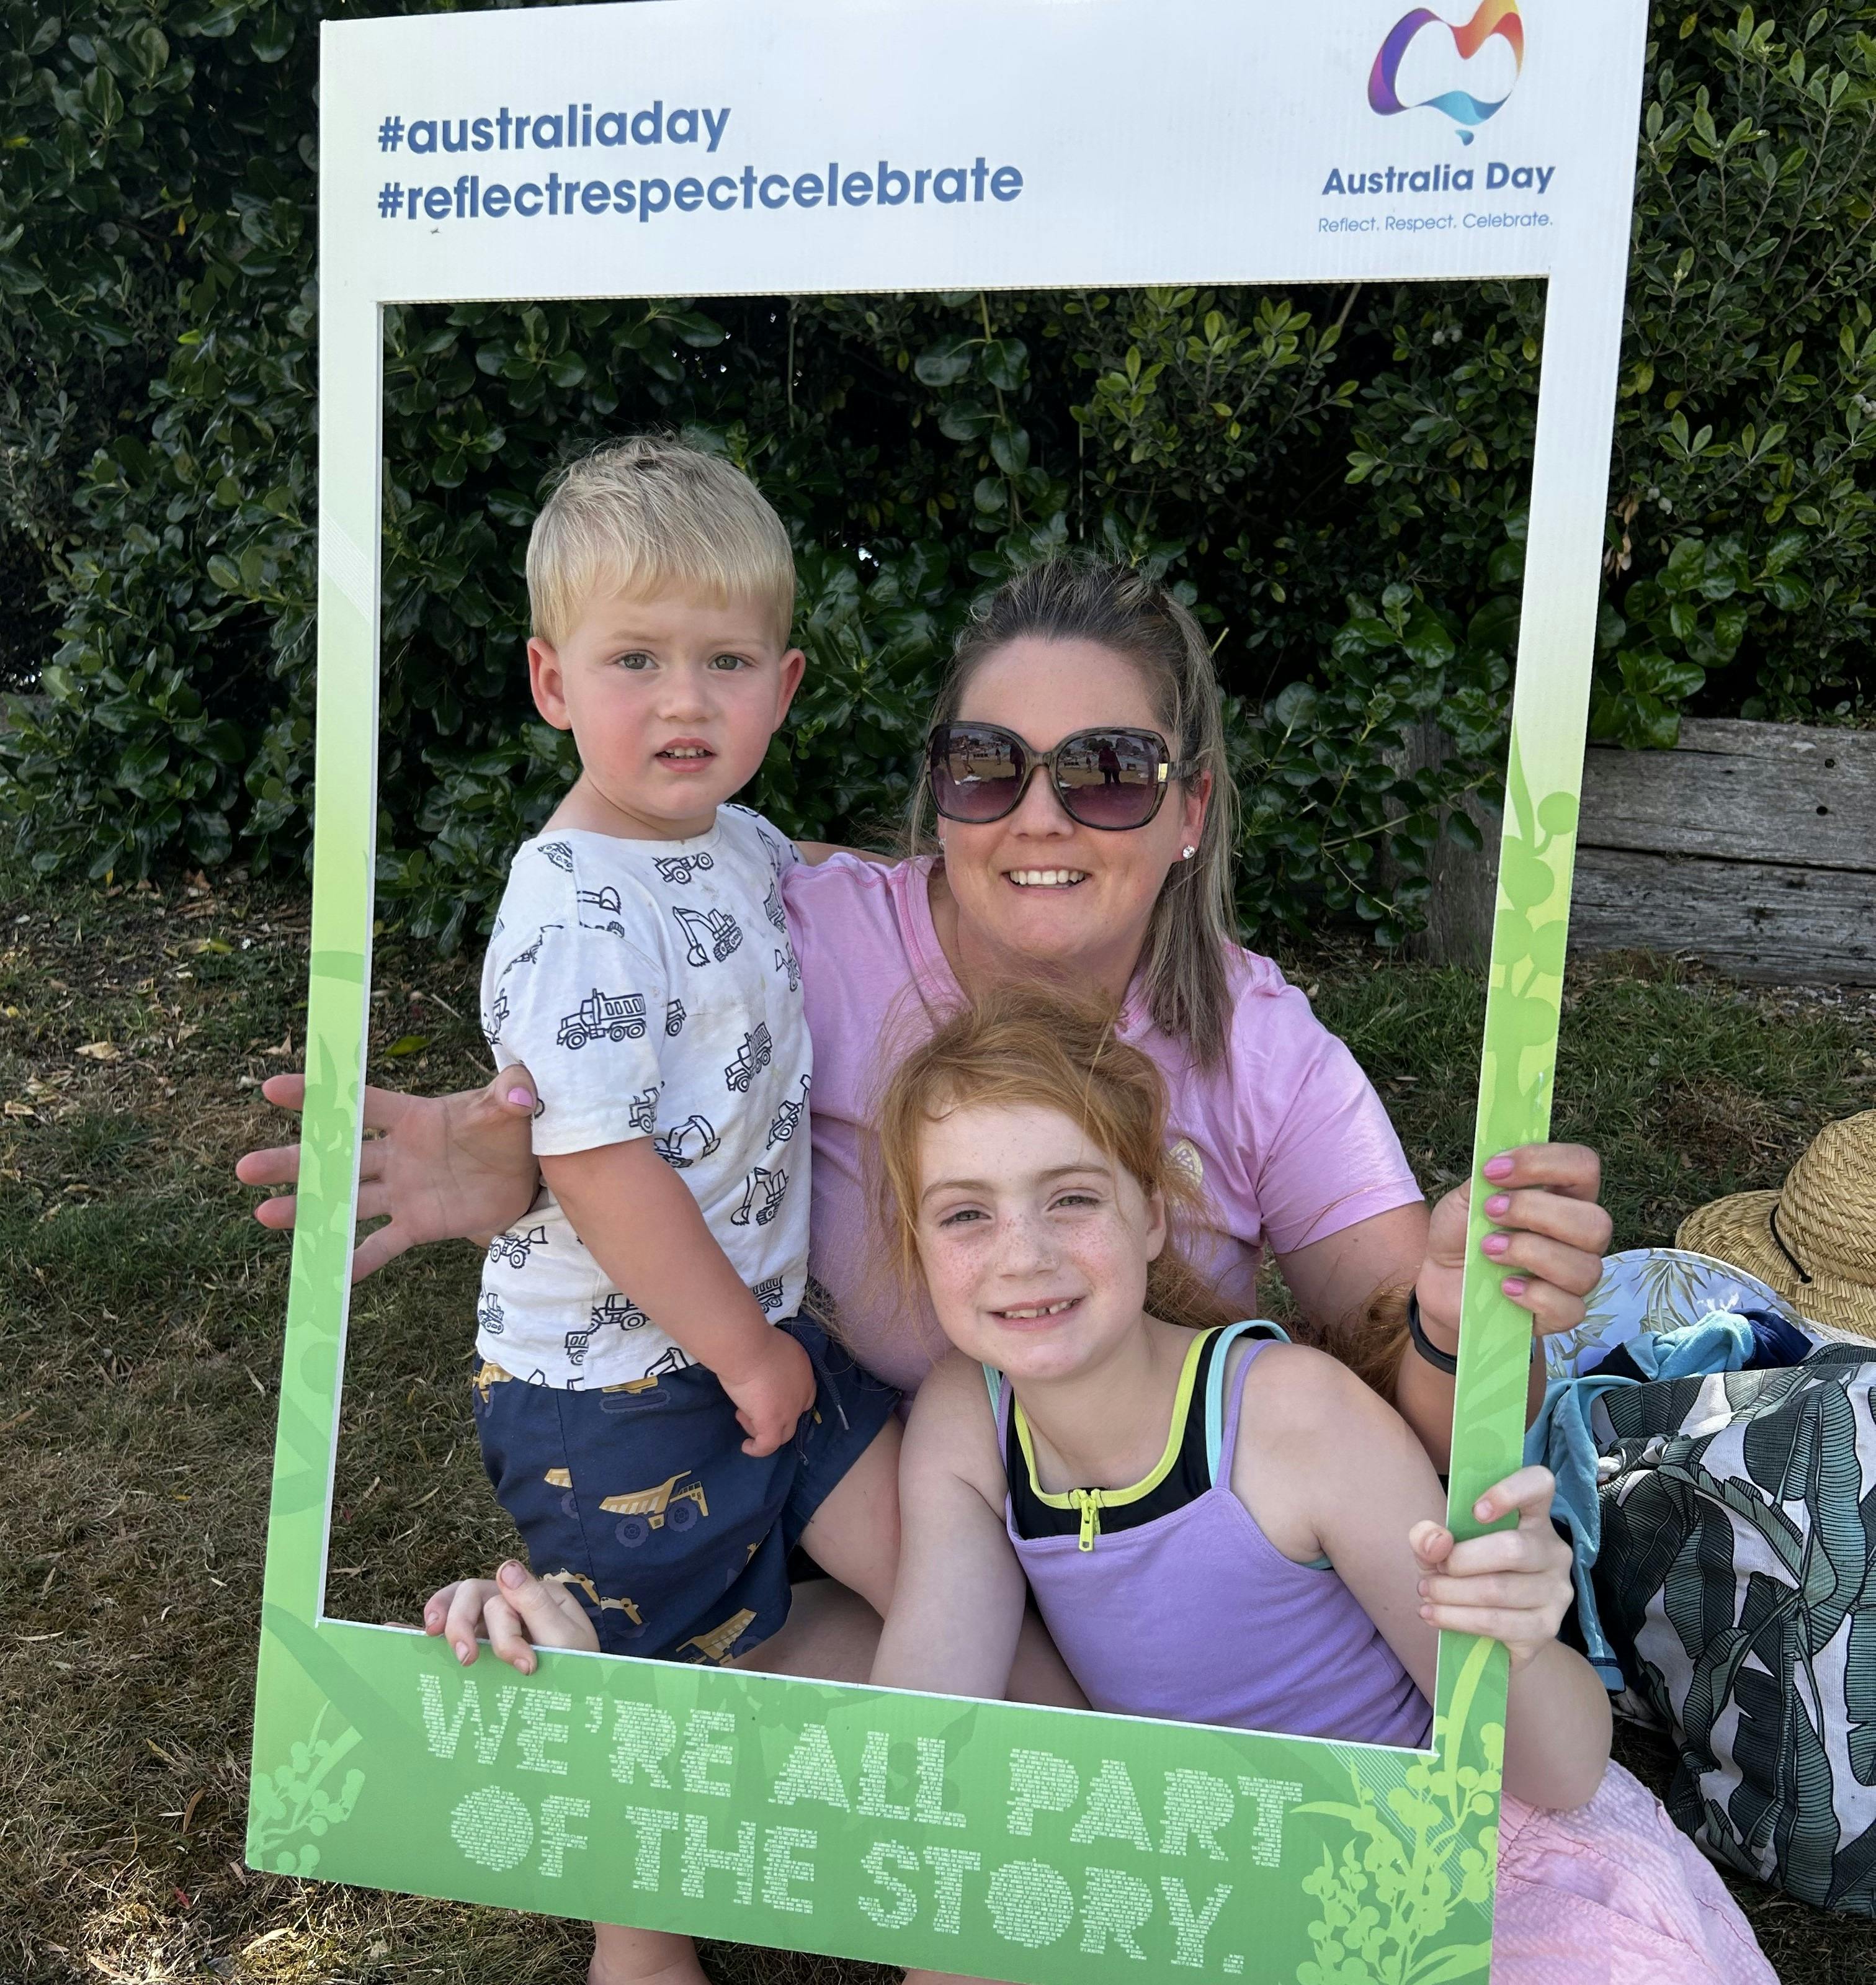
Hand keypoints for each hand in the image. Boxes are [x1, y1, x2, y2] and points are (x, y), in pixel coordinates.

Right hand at [235, 1064, 541, 1279]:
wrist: (526, 1174)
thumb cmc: (511, 1130)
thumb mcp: (515, 1107)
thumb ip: (514, 1092)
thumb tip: (523, 1090)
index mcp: (414, 1118)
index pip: (361, 1102)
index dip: (320, 1095)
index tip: (272, 1089)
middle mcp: (398, 1154)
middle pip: (338, 1156)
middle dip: (292, 1161)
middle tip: (245, 1168)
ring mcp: (403, 1191)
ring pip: (347, 1200)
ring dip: (308, 1208)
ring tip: (264, 1215)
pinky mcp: (418, 1224)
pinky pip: (382, 1244)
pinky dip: (358, 1259)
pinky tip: (328, 1275)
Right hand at [423, 1560, 598, 1672]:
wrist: (581, 1701)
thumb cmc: (579, 1669)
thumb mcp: (567, 1639)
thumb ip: (536, 1604)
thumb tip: (505, 1566)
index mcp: (538, 1593)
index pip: (504, 1599)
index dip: (506, 1635)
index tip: (524, 1666)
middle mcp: (514, 1599)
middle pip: (473, 1593)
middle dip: (462, 1625)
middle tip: (467, 1660)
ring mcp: (495, 1619)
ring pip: (457, 1604)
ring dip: (445, 1621)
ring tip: (433, 1640)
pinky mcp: (482, 1639)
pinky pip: (451, 1625)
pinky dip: (429, 1624)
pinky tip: (407, 1632)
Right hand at [717, 1328, 815, 1456]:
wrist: (748, 1348)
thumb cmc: (756, 1341)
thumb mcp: (775, 1347)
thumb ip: (776, 1362)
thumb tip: (764, 1368)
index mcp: (804, 1373)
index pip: (805, 1397)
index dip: (790, 1402)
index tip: (772, 1399)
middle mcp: (801, 1395)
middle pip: (794, 1417)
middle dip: (774, 1416)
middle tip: (752, 1407)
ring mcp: (789, 1411)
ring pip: (782, 1433)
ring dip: (761, 1427)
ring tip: (741, 1414)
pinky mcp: (771, 1423)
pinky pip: (768, 1445)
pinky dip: (758, 1449)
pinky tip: (746, 1446)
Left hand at [1409, 1466, 1572, 1669]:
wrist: (1490, 1623)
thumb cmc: (1467, 1570)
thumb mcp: (1441, 1546)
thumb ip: (1428, 1536)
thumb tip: (1437, 1542)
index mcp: (1534, 1516)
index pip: (1539, 1485)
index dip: (1510, 1492)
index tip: (1475, 1511)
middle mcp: (1553, 1551)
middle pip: (1512, 1548)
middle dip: (1459, 1561)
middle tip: (1431, 1572)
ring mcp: (1556, 1591)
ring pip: (1500, 1590)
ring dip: (1451, 1594)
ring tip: (1426, 1594)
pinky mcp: (1546, 1627)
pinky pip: (1499, 1623)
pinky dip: (1457, 1619)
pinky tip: (1433, 1615)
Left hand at [1417, 1142, 1610, 1344]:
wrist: (1442, 1281)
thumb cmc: (1462, 1233)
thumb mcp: (1463, 1200)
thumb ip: (1485, 1180)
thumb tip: (1503, 1164)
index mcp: (1563, 1195)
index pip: (1583, 1166)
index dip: (1543, 1163)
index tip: (1493, 1171)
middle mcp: (1579, 1235)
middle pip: (1596, 1222)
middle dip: (1536, 1212)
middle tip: (1490, 1212)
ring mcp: (1575, 1278)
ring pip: (1586, 1268)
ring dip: (1529, 1253)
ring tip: (1488, 1250)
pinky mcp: (1562, 1314)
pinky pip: (1568, 1308)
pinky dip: (1533, 1295)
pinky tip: (1504, 1287)